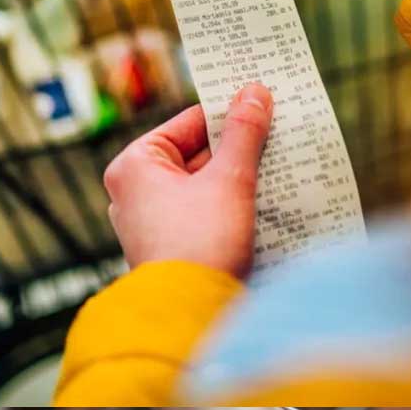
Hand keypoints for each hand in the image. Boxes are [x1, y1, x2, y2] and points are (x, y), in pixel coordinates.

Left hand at [103, 83, 272, 278]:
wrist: (191, 317)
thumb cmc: (199, 245)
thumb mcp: (229, 180)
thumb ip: (244, 133)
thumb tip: (255, 92)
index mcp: (134, 165)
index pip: (188, 122)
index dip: (228, 112)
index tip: (262, 103)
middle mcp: (133, 191)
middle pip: (195, 154)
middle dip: (237, 149)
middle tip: (277, 134)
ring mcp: (148, 222)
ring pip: (201, 184)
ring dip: (237, 178)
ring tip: (277, 167)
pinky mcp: (168, 247)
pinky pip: (201, 212)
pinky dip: (229, 205)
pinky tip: (263, 202)